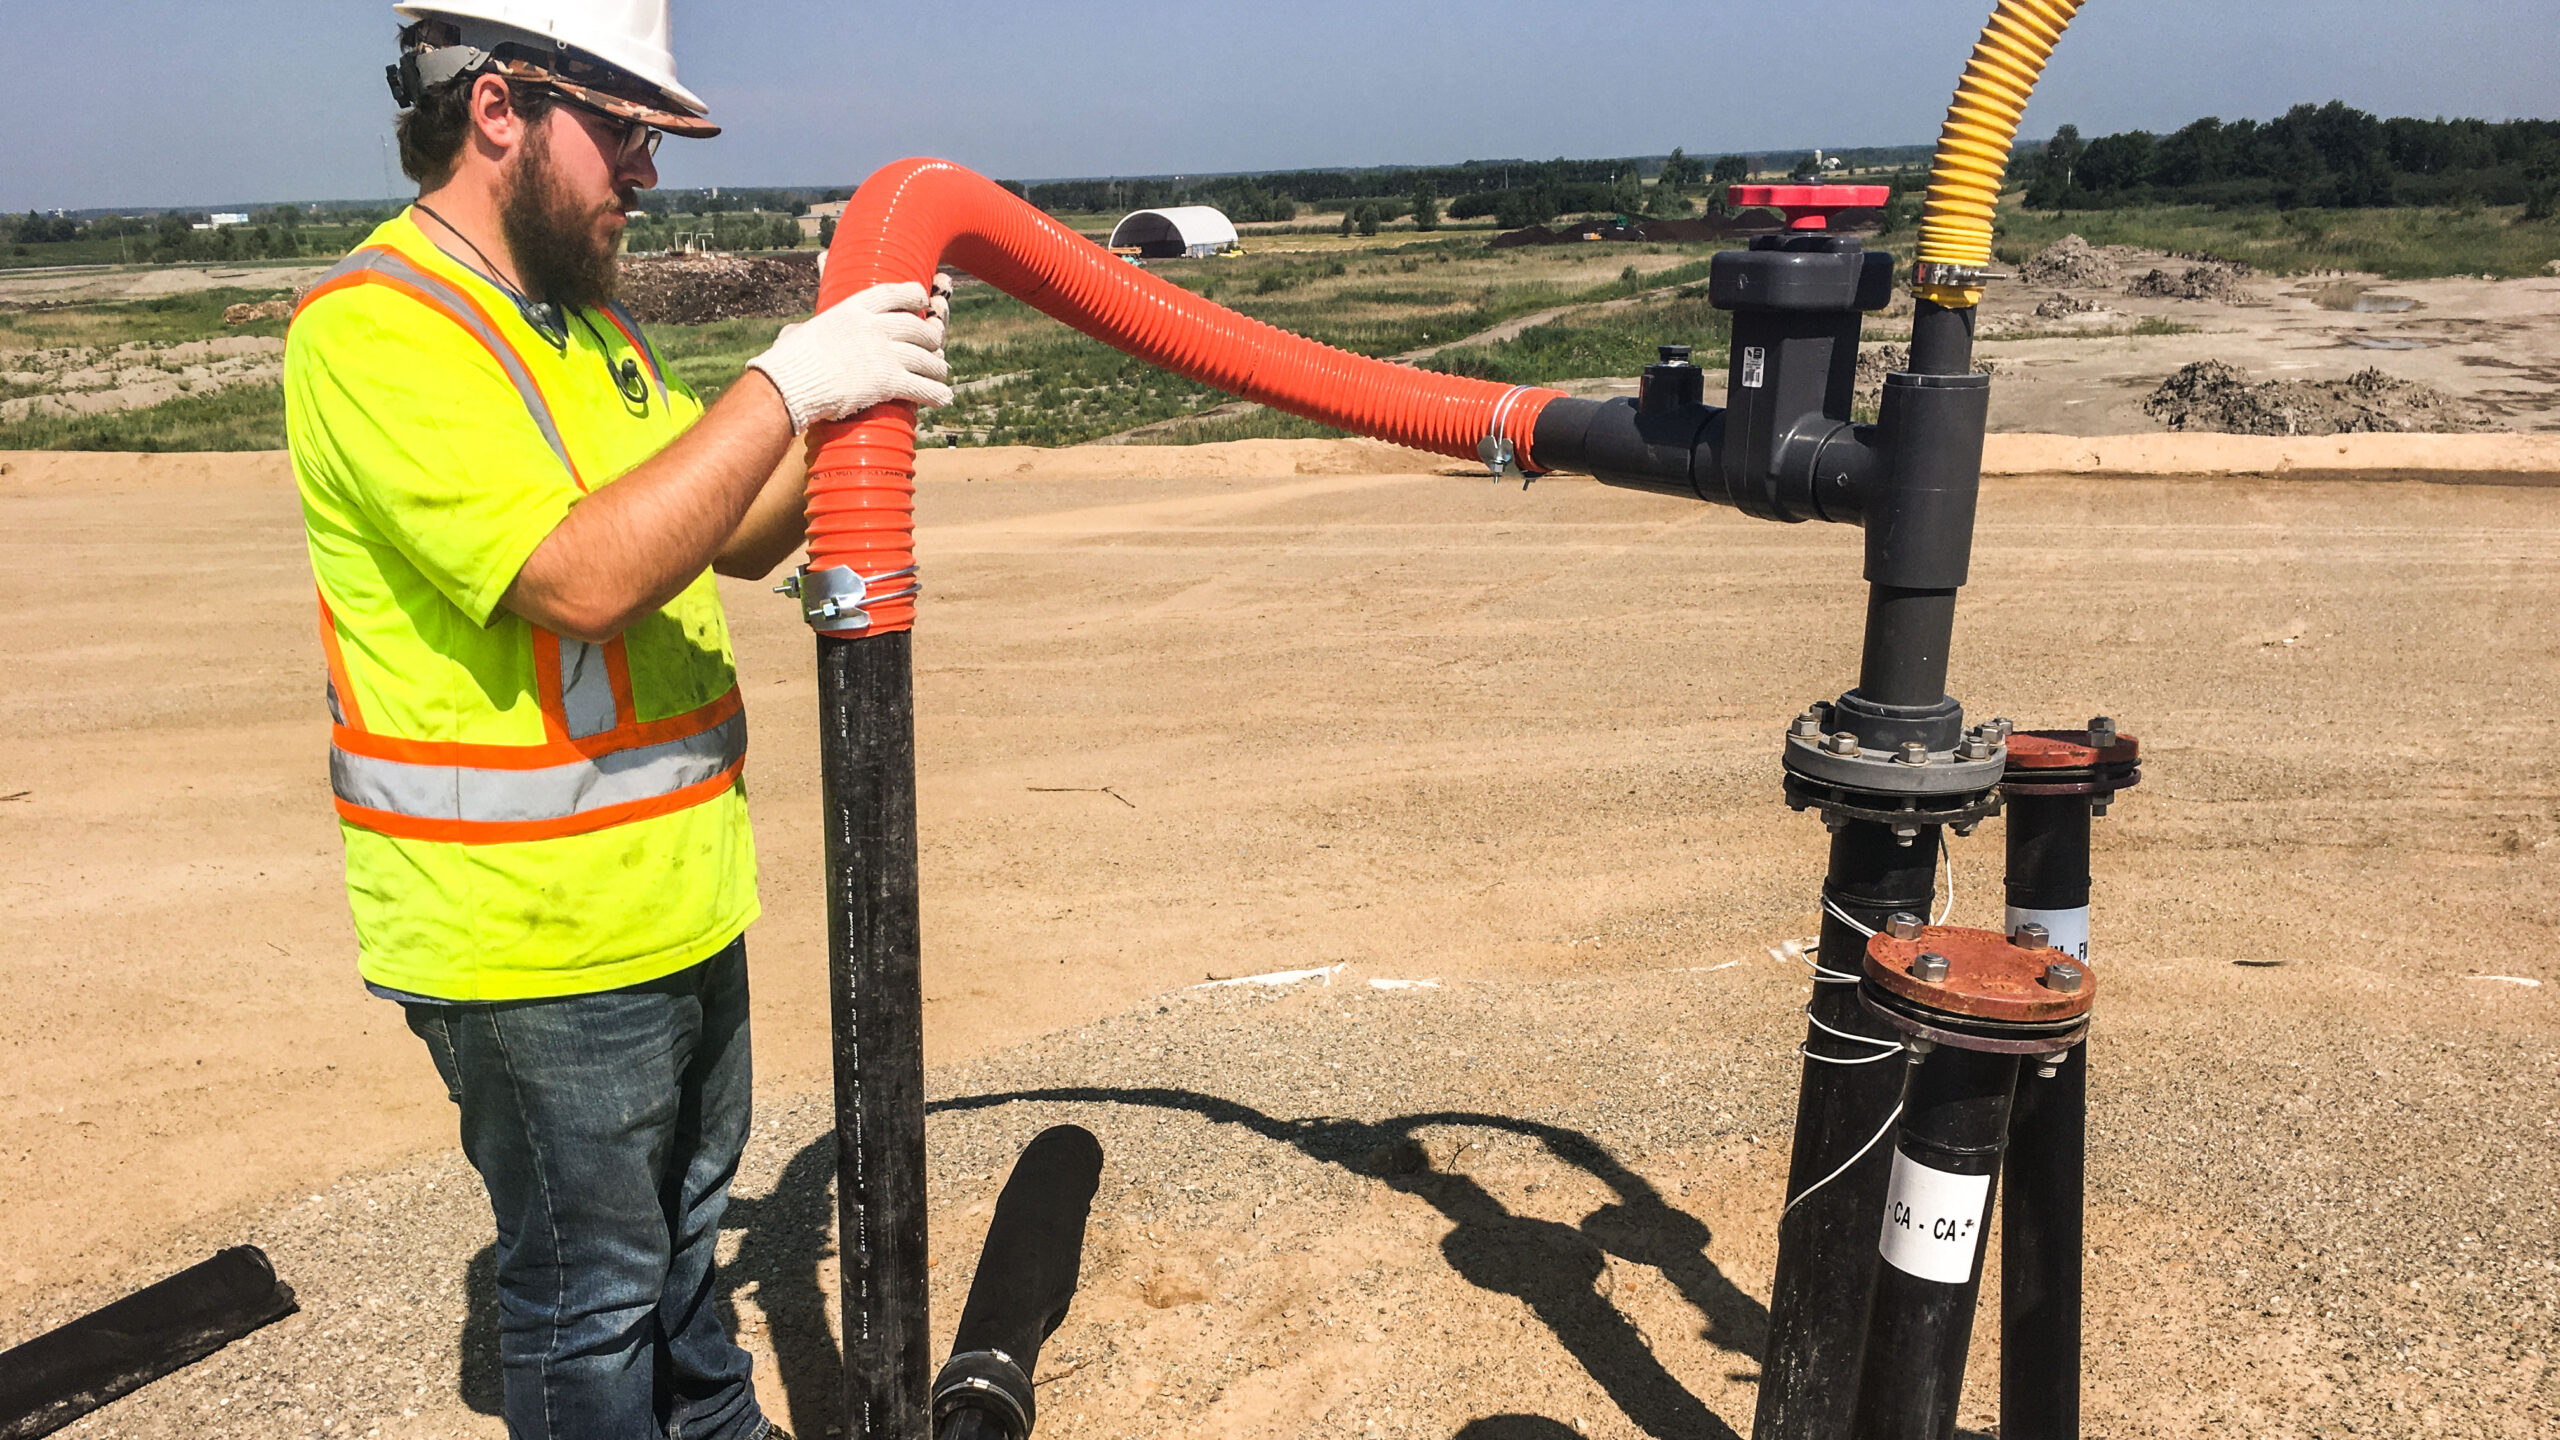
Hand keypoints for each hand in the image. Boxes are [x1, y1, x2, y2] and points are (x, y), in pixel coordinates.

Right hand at [746, 278, 953, 431]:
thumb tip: (793, 332)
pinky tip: (943, 398)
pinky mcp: (888, 381)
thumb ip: (805, 329)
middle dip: (930, 336)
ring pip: (925, 357)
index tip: (922, 298)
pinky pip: (922, 386)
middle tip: (935, 344)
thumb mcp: (798, 333)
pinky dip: (936, 393)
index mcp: (853, 309)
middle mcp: (874, 326)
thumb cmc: (788, 362)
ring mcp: (884, 353)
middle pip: (916, 327)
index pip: (893, 293)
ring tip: (941, 372)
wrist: (789, 385)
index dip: (913, 294)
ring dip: (937, 367)